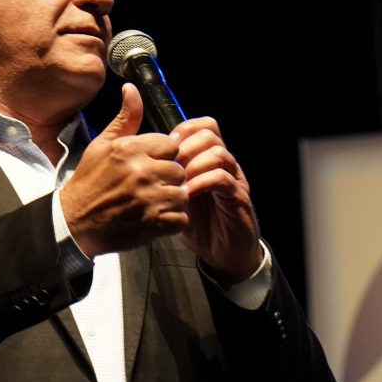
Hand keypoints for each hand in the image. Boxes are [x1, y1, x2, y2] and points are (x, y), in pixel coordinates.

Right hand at [60, 84, 188, 256]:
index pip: (170, 145)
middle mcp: (141, 172)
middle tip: (153, 187)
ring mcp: (148, 199)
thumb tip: (132, 88)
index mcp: (130, 149)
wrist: (73, 222)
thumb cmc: (88, 182)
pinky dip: (172, 222)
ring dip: (172, 200)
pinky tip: (156, 218)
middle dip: (169, 179)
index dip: (163, 156)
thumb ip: (125, 119)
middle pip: (179, 170)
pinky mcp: (152, 224)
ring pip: (183, 194)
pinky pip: (181, 219)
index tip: (151, 165)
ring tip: (154, 203)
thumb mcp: (102, 145)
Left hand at [174, 116, 261, 284]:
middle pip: (210, 134)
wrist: (224, 254)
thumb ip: (167, 179)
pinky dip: (202, 183)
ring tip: (177, 182)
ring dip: (193, 164)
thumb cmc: (200, 225)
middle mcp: (225, 165)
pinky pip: (222, 179)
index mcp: (210, 160)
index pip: (202, 127)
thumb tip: (143, 162)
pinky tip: (187, 195)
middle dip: (185, 147)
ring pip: (218, 154)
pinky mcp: (239, 198)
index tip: (164, 149)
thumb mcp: (178, 198)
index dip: (183, 131)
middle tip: (168, 166)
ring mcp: (234, 180)